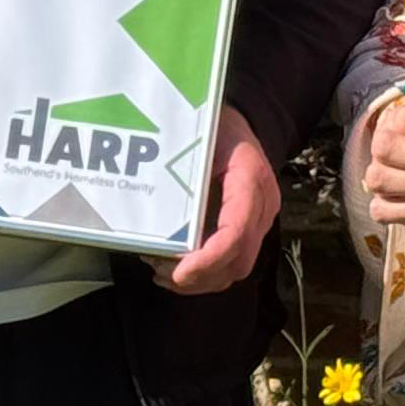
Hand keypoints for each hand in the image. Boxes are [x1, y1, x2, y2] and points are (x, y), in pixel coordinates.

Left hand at [165, 110, 282, 295]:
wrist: (240, 124)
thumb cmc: (216, 125)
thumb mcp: (198, 135)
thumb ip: (180, 166)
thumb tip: (142, 190)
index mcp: (251, 179)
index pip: (237, 231)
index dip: (209, 258)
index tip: (179, 272)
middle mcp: (262, 206)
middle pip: (238, 261)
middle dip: (199, 276)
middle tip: (159, 270)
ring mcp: (258, 221)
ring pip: (235, 270)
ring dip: (199, 281)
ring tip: (161, 272)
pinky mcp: (248, 231)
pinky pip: (231, 264)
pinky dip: (203, 275)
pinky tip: (173, 270)